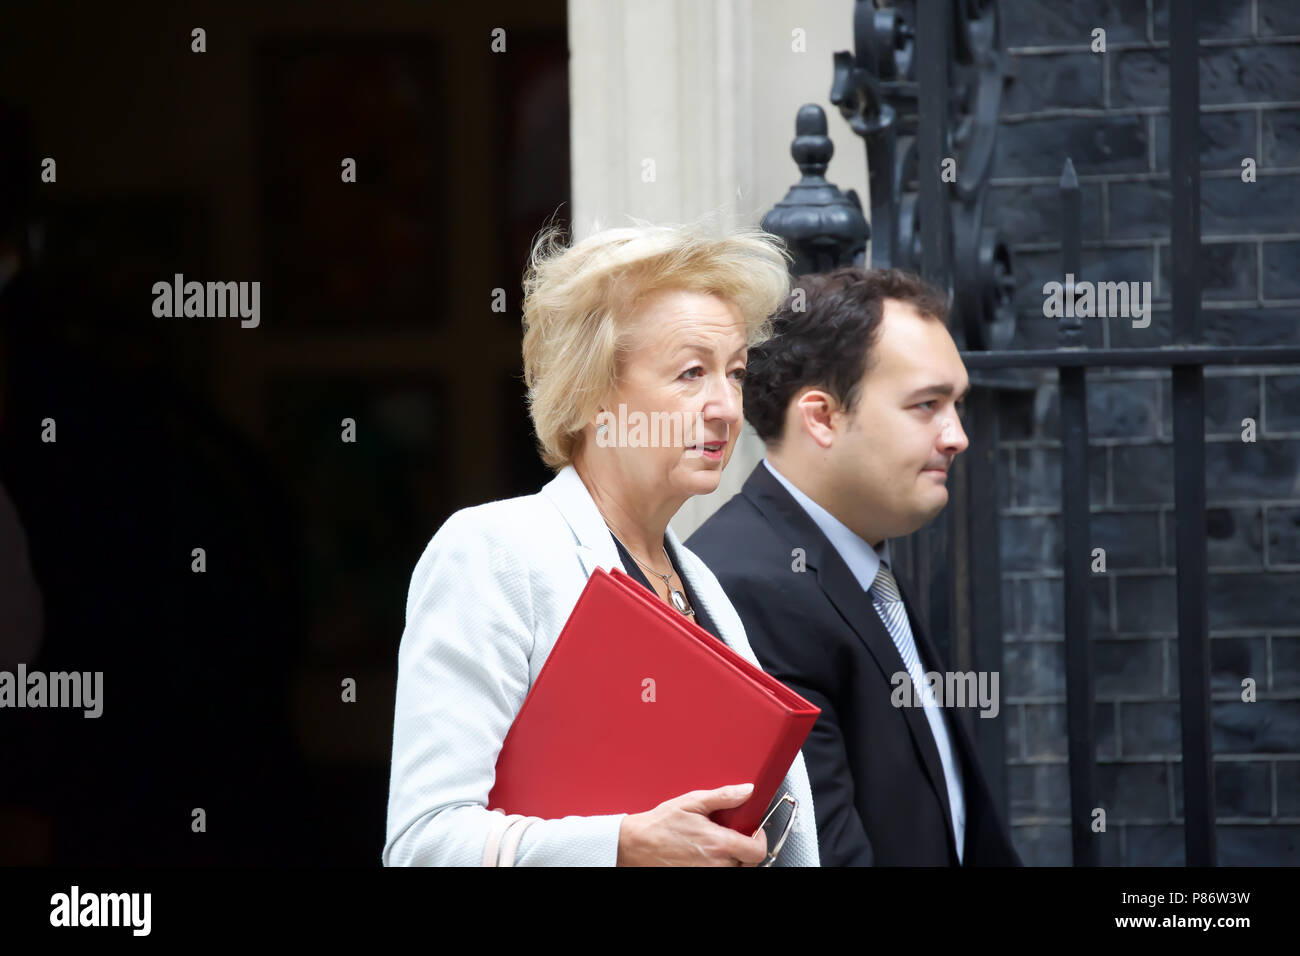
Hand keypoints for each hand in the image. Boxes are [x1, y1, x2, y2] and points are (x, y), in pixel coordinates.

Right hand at [616, 783, 768, 866]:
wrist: (637, 844)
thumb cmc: (661, 824)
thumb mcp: (692, 802)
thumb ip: (723, 797)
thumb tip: (746, 791)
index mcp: (718, 843)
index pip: (758, 851)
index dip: (759, 840)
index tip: (753, 832)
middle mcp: (716, 864)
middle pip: (748, 863)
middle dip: (744, 850)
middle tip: (732, 837)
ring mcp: (706, 874)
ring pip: (734, 870)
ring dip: (732, 860)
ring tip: (717, 846)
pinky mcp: (698, 878)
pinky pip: (718, 874)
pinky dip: (718, 866)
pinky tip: (706, 855)